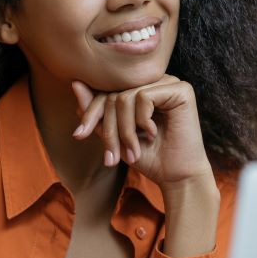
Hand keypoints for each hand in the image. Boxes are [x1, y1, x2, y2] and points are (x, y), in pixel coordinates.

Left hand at [70, 75, 212, 188]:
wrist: (176, 176)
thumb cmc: (148, 156)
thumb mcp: (114, 135)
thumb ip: (96, 112)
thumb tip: (75, 83)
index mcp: (140, 88)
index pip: (106, 91)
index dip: (90, 112)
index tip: (79, 135)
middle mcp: (155, 82)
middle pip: (115, 95)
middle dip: (109, 128)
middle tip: (112, 157)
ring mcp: (169, 83)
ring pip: (126, 97)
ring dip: (124, 130)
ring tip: (132, 150)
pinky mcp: (181, 90)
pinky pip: (144, 97)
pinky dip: (142, 121)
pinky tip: (153, 133)